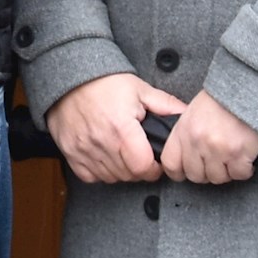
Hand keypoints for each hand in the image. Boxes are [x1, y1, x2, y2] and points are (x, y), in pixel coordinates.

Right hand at [47, 72, 178, 183]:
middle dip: (139, 169)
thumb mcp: (140, 89)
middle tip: (141, 156)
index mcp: (122, 128)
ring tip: (124, 154)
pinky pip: (89, 176)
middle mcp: (101, 142)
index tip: (155, 163)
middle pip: (128, 175)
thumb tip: (187, 114)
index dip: (154, 169)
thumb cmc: (106, 83)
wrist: (71, 79)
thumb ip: (166, 105)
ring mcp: (84, 150)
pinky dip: (100, 172)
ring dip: (121, 171)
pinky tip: (106, 158)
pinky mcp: (71, 153)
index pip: (143, 167)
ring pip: (110, 177)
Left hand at [156, 92, 257, 185]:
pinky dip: (244, 170)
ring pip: (217, 178)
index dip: (179, 172)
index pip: (171, 163)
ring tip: (232, 158)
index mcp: (184, 130)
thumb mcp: (194, 112)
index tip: (187, 172)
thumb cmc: (224, 97)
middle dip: (206, 172)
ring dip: (226, 171)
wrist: (250, 88)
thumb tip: (185, 154)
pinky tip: (245, 159)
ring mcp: (218, 149)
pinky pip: (238, 174)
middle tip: (216, 163)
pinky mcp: (239, 154)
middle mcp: (198, 142)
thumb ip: (187, 134)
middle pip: (195, 175)